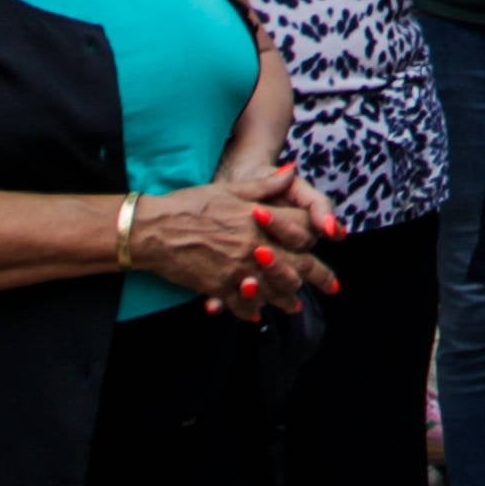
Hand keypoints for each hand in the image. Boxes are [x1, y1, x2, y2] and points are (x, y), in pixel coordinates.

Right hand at [129, 162, 340, 310]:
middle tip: (331, 286)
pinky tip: (257, 315)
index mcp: (261, 220)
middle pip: (297, 265)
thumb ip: (265, 186)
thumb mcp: (230, 189)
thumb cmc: (190, 204)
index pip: (303, 230)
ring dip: (287, 298)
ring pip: (274, 289)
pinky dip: (250, 310)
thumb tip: (293, 171)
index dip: (318, 235)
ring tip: (295, 306)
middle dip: (318, 276)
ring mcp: (238, 270)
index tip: (329, 240)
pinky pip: (241, 304)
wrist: (153, 229)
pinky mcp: (218, 287)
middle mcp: (255, 247)